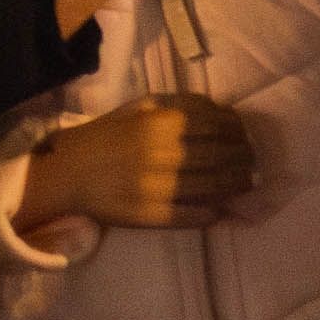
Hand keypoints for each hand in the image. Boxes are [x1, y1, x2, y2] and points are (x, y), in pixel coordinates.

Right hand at [18, 96, 255, 254]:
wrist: (66, 174)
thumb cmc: (107, 136)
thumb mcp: (140, 107)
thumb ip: (181, 104)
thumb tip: (223, 111)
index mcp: (163, 124)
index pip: (221, 125)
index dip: (240, 131)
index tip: (246, 135)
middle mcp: (165, 154)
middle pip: (225, 156)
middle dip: (246, 158)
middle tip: (253, 160)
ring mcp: (160, 187)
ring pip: (217, 186)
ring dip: (239, 184)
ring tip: (246, 183)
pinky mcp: (153, 215)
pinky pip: (196, 216)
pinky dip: (215, 212)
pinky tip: (222, 208)